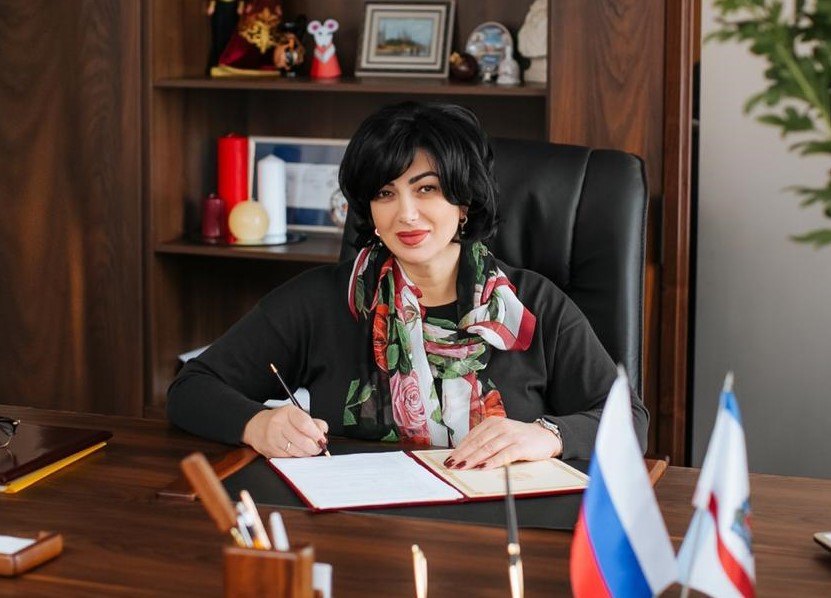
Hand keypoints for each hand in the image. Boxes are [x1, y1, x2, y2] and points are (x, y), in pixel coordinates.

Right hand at [242, 406, 328, 457]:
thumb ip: (313, 422)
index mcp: (287, 412)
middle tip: (319, 447)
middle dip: (314, 446)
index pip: (305, 424)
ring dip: (307, 453)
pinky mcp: (271, 451)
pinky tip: (298, 451)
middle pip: (302, 440)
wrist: (256, 426)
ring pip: (296, 451)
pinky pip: (289, 457)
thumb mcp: (296, 414)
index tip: (322, 438)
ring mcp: (273, 439)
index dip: (316, 433)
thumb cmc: (279, 420)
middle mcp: (278, 424)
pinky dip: (297, 456)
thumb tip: (323, 431)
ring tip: (309, 449)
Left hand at [445, 416, 561, 470]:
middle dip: (462, 455)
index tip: (449, 458)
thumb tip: (465, 456)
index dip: (459, 448)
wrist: (545, 436)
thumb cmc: (519, 438)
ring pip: (487, 448)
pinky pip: (504, 455)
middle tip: (451, 464)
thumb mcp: (500, 435)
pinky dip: (492, 462)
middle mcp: (500, 427)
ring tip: (463, 467)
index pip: (471, 436)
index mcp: (492, 422)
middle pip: (477, 442)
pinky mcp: (520, 446)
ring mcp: (510, 436)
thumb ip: (485, 442)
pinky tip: (484, 468)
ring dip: (473, 459)